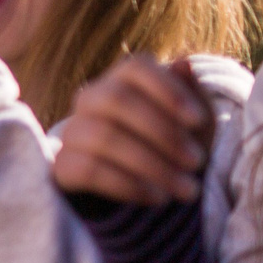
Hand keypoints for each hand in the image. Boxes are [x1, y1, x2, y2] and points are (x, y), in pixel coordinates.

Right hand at [53, 55, 212, 205]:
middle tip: (196, 162)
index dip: (167, 90)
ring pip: (103, 137)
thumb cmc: (170, 144)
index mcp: (121, 80)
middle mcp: (90, 99)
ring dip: (152, 165)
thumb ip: (191, 93)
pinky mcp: (63, 166)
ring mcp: (73, 132)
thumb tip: (184, 65)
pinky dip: (127, 185)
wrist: (137, 183)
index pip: (136, 68)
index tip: (198, 120)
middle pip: (117, 100)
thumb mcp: (191, 122)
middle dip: (162, 132)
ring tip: (185, 188)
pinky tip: (156, 197)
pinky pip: (89, 170)